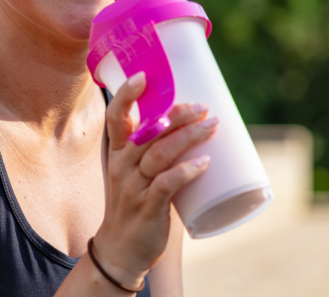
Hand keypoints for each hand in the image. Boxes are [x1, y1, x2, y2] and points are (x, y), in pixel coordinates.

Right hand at [93, 72, 217, 287]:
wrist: (121, 250)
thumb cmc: (135, 205)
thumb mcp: (136, 173)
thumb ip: (157, 151)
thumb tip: (194, 126)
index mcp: (118, 152)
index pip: (116, 117)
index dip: (127, 95)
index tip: (144, 76)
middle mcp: (122, 165)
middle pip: (148, 131)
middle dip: (177, 114)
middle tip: (203, 107)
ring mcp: (133, 186)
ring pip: (160, 153)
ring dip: (188, 137)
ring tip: (212, 126)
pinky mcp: (148, 207)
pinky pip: (166, 184)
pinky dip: (186, 171)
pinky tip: (203, 163)